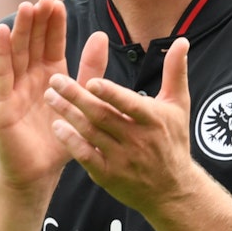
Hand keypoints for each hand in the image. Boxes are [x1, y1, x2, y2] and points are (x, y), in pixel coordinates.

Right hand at [0, 0, 108, 194]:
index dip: (54, 24)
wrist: (38, 173)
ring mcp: (14, 88)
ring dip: (20, 30)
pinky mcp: (2, 102)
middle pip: (33, 43)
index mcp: (51, 76)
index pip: (51, 43)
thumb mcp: (82, 99)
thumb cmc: (60, 138)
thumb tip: (102, 35)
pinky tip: (2, 32)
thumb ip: (90, 68)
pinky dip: (1, 53)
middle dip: (37, 21)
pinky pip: (2, 74)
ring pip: (17, 53)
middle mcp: (30, 78)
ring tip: (26, 8)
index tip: (58, 2)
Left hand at [44, 36, 196, 213]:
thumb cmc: (174, 141)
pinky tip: (57, 127)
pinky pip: (86, 156)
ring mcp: (122, 159)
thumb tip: (181, 40)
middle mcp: (138, 140)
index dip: (110, 94)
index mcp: (154, 120)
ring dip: (68, 114)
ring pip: (91, 133)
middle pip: (103, 116)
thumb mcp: (179, 105)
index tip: (90, 80)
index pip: (129, 104)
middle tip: (55, 80)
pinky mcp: (109, 175)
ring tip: (50, 96)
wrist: (172, 190)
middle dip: (77, 97)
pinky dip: (71, 142)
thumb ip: (176, 71)